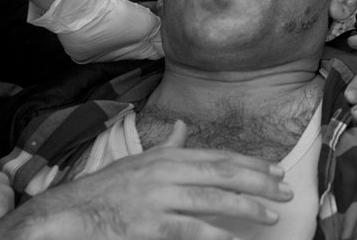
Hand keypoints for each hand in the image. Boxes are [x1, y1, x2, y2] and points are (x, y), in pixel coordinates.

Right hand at [0, 121, 291, 239]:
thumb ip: (169, 146)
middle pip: (222, 174)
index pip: (218, 157)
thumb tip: (187, 127)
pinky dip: (215, 234)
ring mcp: (157, 199)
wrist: (70, 213)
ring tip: (272, 215)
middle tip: (286, 190)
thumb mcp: (140, 161)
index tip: (276, 170)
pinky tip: (234, 239)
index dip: (250, 164)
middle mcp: (165, 172)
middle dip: (258, 182)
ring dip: (246, 208)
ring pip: (212, 200)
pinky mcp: (149, 226)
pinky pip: (190, 230)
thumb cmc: (107, 189)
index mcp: (166, 156)